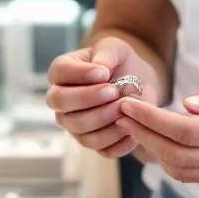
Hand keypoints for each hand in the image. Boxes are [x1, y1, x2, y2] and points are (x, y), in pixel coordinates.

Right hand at [45, 37, 159, 158]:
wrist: (139, 82)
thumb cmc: (121, 62)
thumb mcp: (116, 48)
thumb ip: (106, 53)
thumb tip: (100, 67)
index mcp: (63, 72)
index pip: (58, 73)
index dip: (78, 74)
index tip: (103, 73)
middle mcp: (62, 101)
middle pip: (61, 104)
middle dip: (88, 98)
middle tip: (113, 91)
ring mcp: (75, 125)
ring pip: (80, 131)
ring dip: (105, 120)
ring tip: (125, 107)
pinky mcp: (94, 142)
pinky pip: (102, 149)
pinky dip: (119, 140)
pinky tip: (132, 126)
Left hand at [115, 71, 198, 191]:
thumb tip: (184, 106)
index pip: (185, 132)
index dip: (151, 120)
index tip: (128, 105)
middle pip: (177, 156)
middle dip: (143, 135)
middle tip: (122, 114)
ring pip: (182, 172)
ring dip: (154, 151)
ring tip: (136, 126)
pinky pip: (196, 176)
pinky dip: (173, 160)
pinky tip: (162, 140)